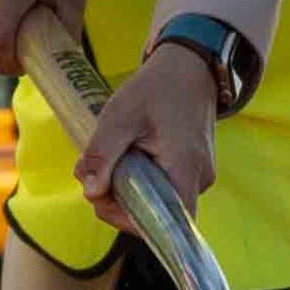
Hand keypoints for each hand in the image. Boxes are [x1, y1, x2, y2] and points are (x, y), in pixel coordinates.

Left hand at [73, 40, 220, 222]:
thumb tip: (90, 192)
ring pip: (157, 199)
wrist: (189, 66)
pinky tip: (129, 153)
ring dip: (128, 186)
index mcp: (185, 168)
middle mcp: (198, 179)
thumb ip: (102, 155)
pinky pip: (163, 186)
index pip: (164, 223)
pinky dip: (141, 177)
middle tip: (95, 170)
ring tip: (113, 154)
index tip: (103, 199)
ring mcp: (198, 175)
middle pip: (156, 213)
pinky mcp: (192, 169)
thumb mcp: (120, 116)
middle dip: (119, 199)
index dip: (129, 221)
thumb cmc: (157, 88)